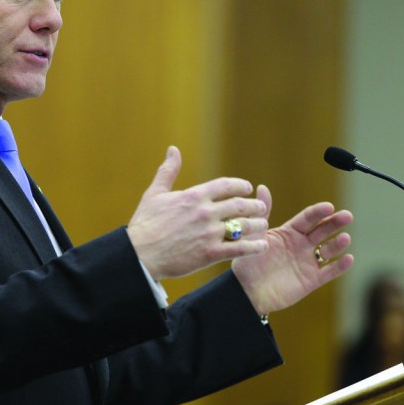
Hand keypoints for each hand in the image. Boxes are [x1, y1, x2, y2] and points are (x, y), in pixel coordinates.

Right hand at [127, 147, 269, 280]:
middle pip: (240, 205)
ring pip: (244, 226)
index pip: (226, 185)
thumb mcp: (155, 193)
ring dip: (257, 224)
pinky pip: (240, 248)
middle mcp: (205, 212)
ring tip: (263, 224)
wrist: (139, 254)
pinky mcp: (210, 253)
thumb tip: (173, 150)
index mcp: (194, 196)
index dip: (241, 186)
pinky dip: (254, 246)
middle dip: (254, 206)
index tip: (248, 188)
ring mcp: (209, 233)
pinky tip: (262, 245)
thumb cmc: (145, 224)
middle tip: (260, 207)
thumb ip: (168, 170)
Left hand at [232, 185, 353, 315]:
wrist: (247, 291)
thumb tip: (262, 187)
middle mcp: (301, 245)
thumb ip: (262, 214)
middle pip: (322, 231)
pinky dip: (339, 266)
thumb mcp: (255, 235)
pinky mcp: (311, 280)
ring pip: (328, 250)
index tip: (329, 206)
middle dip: (334, 223)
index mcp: (289, 232)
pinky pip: (329, 272)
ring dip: (338, 244)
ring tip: (345, 238)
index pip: (307, 219)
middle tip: (347, 215)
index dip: (318, 212)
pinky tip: (348, 258)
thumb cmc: (248, 262)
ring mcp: (307, 262)